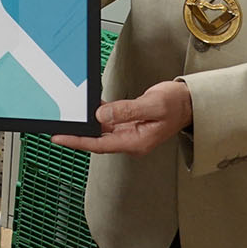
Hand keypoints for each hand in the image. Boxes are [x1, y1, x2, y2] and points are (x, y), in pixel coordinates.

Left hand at [53, 80, 192, 156]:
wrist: (189, 103)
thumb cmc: (176, 105)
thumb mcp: (152, 105)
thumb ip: (127, 110)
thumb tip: (102, 115)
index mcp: (136, 142)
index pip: (100, 144)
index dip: (78, 141)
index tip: (60, 138)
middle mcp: (131, 141)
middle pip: (98, 140)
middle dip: (77, 134)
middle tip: (57, 126)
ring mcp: (130, 133)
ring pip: (102, 131)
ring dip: (87, 124)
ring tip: (69, 116)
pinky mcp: (129, 124)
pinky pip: (109, 122)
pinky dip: (98, 115)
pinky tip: (89, 106)